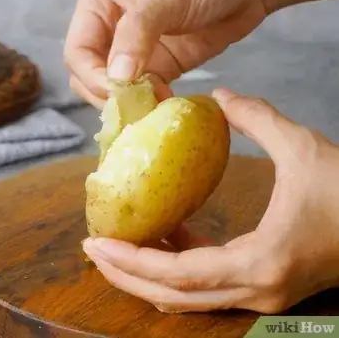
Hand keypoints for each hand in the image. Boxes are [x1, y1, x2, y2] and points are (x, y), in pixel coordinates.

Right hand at [64, 0, 268, 108]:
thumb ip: (136, 33)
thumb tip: (116, 78)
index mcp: (101, 7)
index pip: (79, 51)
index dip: (92, 75)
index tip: (116, 92)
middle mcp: (113, 32)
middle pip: (90, 75)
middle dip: (107, 96)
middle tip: (130, 110)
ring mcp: (136, 53)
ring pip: (116, 89)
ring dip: (128, 104)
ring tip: (148, 112)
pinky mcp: (160, 67)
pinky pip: (145, 93)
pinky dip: (150, 104)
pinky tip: (163, 107)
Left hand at [82, 88, 338, 313]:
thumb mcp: (302, 148)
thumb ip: (257, 118)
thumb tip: (221, 97)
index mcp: (261, 263)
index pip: (179, 273)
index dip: (133, 261)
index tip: (97, 244)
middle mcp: (255, 291)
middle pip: (173, 296)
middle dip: (127, 275)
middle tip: (92, 249)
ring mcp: (259, 298)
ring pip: (187, 297)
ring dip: (149, 273)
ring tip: (119, 242)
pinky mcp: (263, 289)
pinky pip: (207, 284)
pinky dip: (178, 265)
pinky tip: (167, 233)